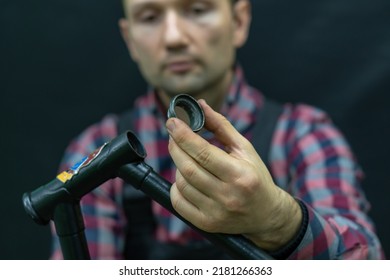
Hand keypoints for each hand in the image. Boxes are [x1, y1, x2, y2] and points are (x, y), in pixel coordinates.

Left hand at [166, 99, 301, 250]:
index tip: (172, 122)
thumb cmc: (255, 177)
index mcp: (240, 174)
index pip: (203, 152)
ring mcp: (215, 212)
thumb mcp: (244, 148)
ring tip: (187, 158)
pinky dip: (176, 186)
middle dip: (175, 146)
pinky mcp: (206, 223)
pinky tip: (184, 178)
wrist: (266, 214)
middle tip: (174, 134)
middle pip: (188, 167)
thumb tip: (201, 106)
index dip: (183, 135)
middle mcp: (227, 195)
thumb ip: (221, 126)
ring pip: (182, 183)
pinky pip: (178, 202)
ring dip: (178, 165)